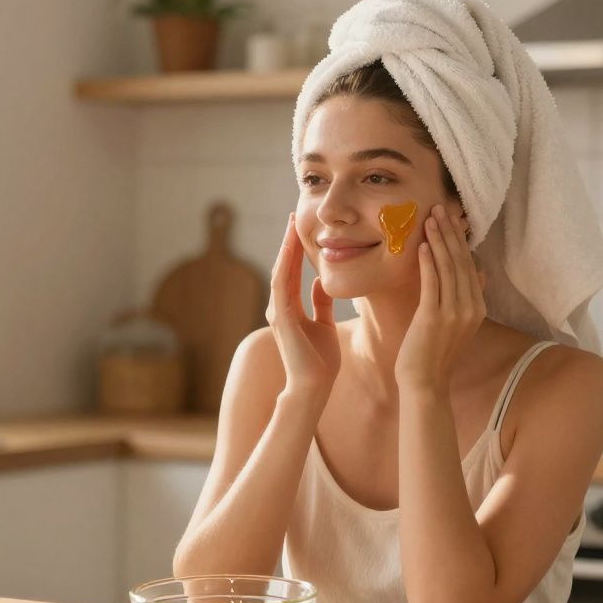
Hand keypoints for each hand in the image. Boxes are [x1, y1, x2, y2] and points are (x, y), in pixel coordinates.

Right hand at [266, 213, 340, 399]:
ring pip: (280, 271)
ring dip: (286, 248)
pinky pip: (282, 285)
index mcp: (290, 308)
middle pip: (283, 266)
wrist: (314, 387)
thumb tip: (320, 283)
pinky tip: (290, 248)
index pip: (292, 271)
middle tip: (294, 215)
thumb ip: (320, 303)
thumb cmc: (320, 362)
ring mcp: (278, 312)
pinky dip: (285, 265)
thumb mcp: (324, 324)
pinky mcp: (282, 319)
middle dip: (288, 241)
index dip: (296, 249)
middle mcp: (280, 307)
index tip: (302, 227)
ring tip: (292, 225)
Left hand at [395, 205, 484, 392]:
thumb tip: (478, 272)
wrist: (425, 383)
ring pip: (448, 269)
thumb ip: (467, 297)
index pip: (469, 265)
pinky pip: (432, 284)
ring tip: (431, 218)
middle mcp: (470, 308)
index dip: (460, 240)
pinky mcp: (434, 318)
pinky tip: (423, 245)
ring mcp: (453, 313)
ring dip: (439, 241)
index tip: (451, 218)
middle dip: (451, 233)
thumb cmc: (434, 352)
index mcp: (477, 308)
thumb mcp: (457, 323)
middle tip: (440, 208)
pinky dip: (428, 263)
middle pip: (461, 262)